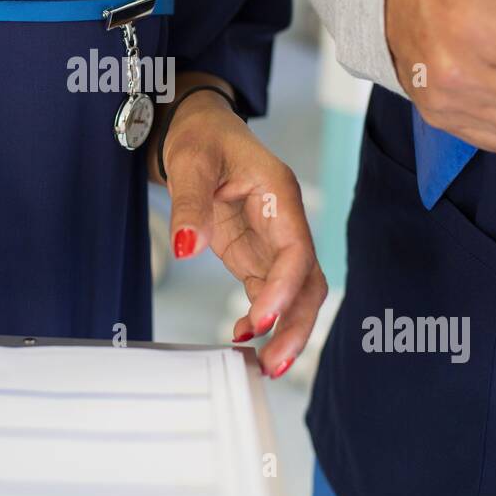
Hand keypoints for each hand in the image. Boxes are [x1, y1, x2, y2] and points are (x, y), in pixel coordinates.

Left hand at [160, 91, 326, 377]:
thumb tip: (186, 247)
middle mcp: (286, 221)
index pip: (296, 251)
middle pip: (309, 282)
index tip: (258, 320)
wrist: (199, 129)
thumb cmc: (202, 137)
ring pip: (297, 294)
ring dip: (286, 330)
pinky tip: (240, 336)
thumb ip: (189, 205)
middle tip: (273, 364)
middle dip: (296, 325)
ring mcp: (275, 241)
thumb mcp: (190, 162)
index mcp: (279, 194)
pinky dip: (261, 319)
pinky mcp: (258, 255)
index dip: (283, 290)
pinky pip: (271, 294)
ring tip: (265, 365)